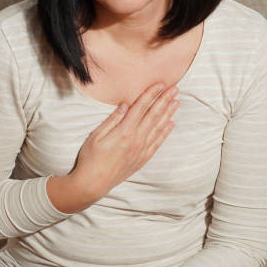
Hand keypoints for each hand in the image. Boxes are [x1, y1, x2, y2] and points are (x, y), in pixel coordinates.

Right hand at [70, 81, 179, 201]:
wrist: (93, 183)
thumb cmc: (90, 158)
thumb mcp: (96, 136)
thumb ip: (112, 120)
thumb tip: (125, 105)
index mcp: (124, 131)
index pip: (141, 107)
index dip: (151, 94)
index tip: (159, 84)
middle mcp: (136, 140)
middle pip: (153, 115)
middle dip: (165, 100)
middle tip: (175, 88)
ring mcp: (141, 150)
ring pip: (158, 128)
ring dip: (168, 113)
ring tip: (176, 102)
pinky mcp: (142, 159)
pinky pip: (157, 143)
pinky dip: (165, 132)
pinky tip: (171, 124)